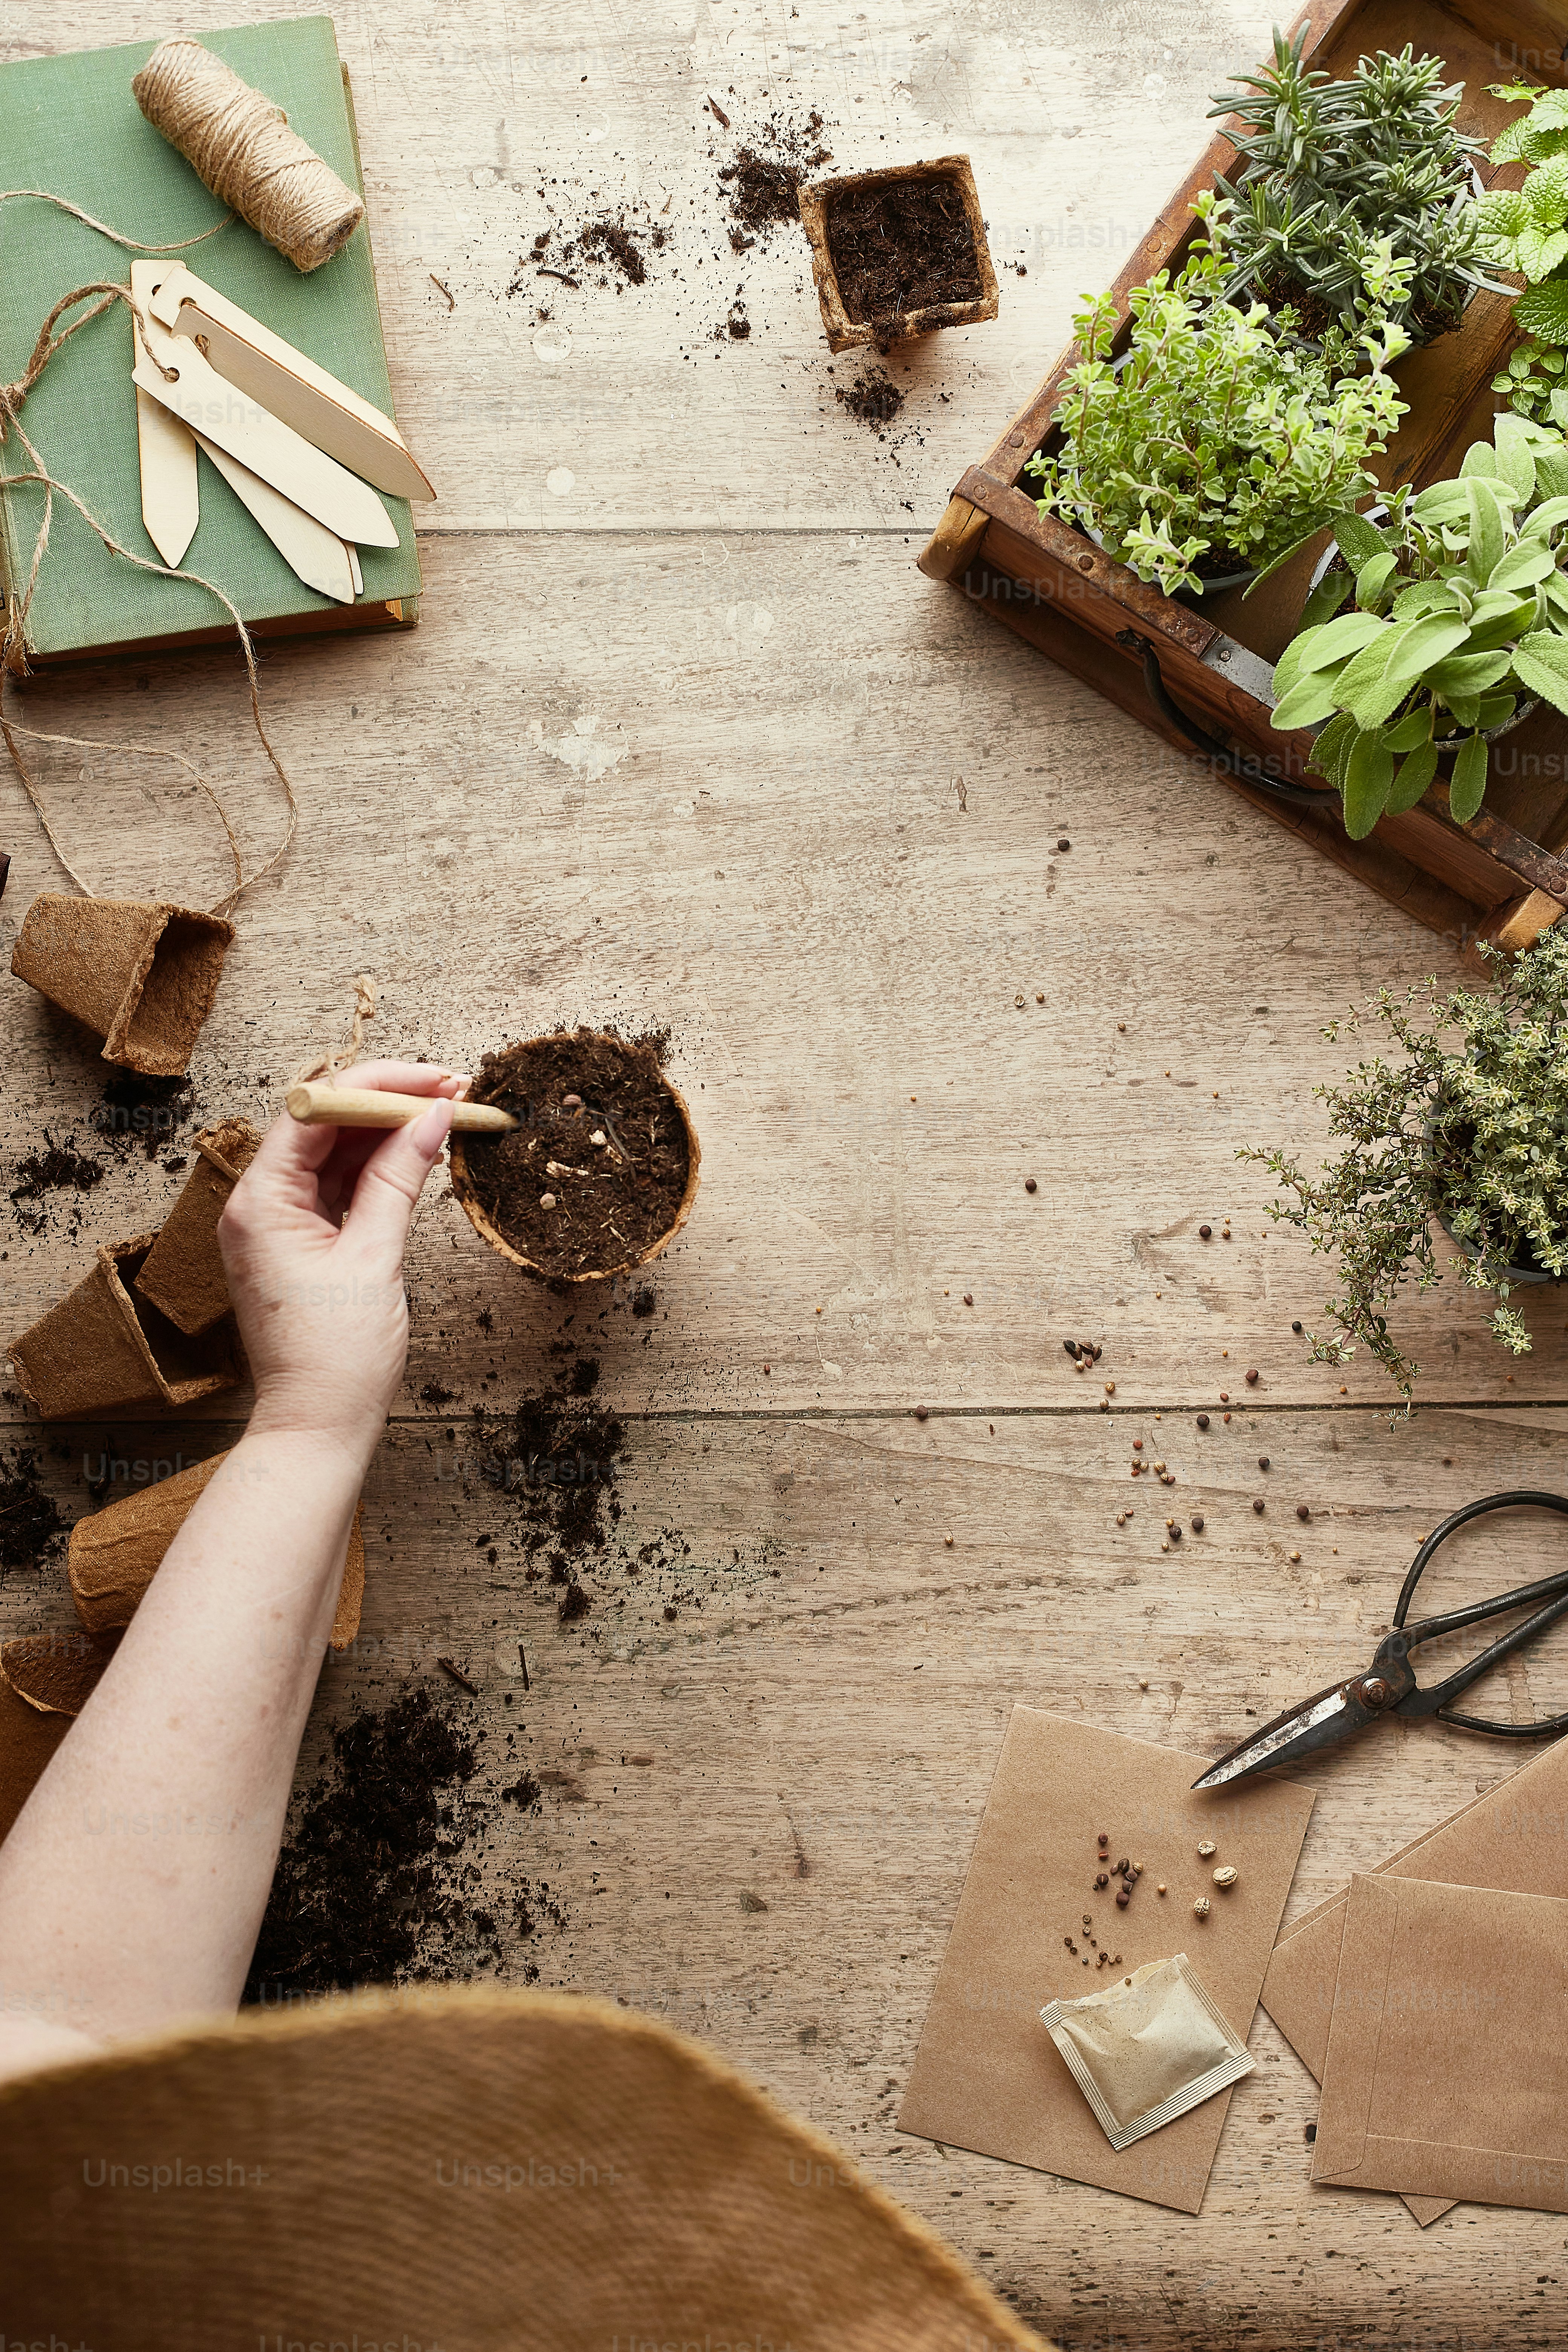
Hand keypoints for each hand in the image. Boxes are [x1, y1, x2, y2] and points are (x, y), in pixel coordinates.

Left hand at [217, 1060, 461, 1464]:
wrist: (318, 1426)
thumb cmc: (336, 1358)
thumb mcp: (375, 1258)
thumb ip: (400, 1179)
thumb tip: (433, 1118)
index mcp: (260, 1202)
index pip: (316, 1109)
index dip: (379, 1084)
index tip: (436, 1079)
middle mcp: (258, 1204)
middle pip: (325, 1123)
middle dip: (389, 1101)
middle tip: (453, 1090)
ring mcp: (277, 1223)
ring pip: (335, 1152)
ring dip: (389, 1132)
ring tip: (447, 1115)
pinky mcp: (300, 1242)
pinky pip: (338, 1186)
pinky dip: (378, 1168)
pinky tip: (420, 1153)